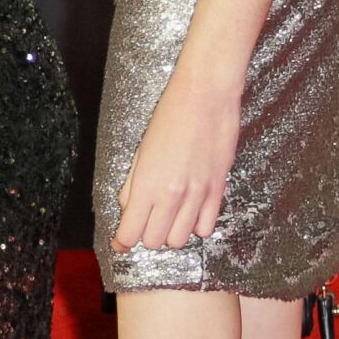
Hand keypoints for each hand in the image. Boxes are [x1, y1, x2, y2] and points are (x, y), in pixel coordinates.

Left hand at [112, 71, 241, 253]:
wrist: (205, 96)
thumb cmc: (169, 117)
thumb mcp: (140, 150)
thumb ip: (132, 185)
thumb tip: (128, 210)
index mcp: (146, 184)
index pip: (130, 233)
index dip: (123, 241)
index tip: (121, 242)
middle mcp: (171, 195)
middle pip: (155, 241)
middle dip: (146, 235)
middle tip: (146, 221)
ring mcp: (197, 195)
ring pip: (180, 239)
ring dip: (171, 232)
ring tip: (169, 216)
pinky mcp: (218, 190)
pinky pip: (207, 227)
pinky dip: (196, 226)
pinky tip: (191, 212)